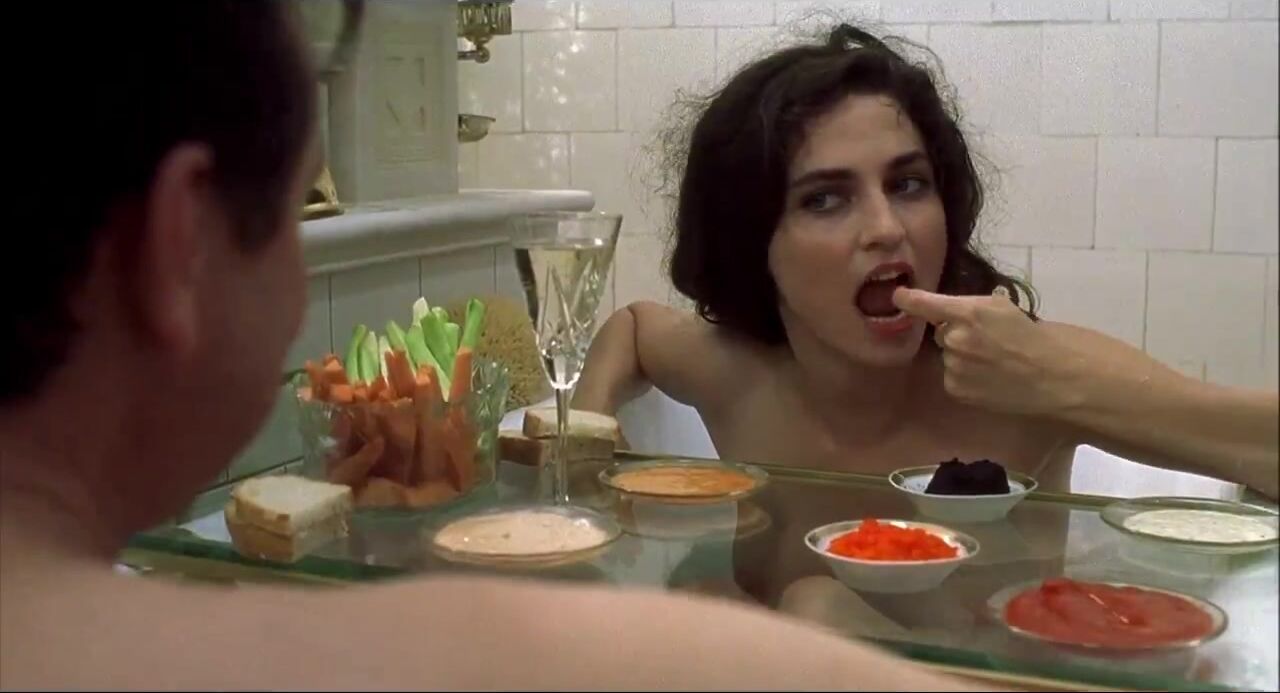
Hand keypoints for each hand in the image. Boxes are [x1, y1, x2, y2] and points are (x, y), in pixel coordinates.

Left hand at [892, 286, 1083, 416]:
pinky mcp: (956, 389)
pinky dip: (963, 375)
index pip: (924, 304)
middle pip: (940, 331)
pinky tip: (987, 376)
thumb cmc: (1029, 335)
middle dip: (954, 332)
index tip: (897, 297)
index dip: (907, 299)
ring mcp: (954, 366)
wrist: (1051, 374)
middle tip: (985, 339)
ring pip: (946, 355)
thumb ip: (967, 305)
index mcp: (967, 313)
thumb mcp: (1000, 306)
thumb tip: (938, 310)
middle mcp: (955, 339)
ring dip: (960, 355)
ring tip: (990, 360)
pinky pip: (951, 376)